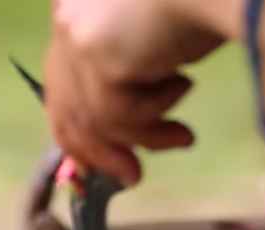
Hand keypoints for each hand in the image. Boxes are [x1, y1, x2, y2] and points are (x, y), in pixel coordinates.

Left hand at [44, 0, 241, 185]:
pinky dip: (155, 118)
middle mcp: (66, 17)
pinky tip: (188, 86)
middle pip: (66, 105)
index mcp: (75, 9)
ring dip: (144, 137)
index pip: (60, 82)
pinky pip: (117, 116)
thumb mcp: (156, 43)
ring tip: (184, 137)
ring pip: (96, 118)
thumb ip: (130, 75)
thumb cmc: (203, 1)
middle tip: (133, 177)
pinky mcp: (94, 51)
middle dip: (101, 150)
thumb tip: (123, 136)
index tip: (108, 160)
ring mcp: (76, 34)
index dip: (80, 130)